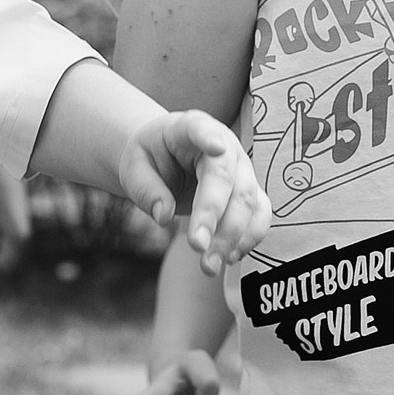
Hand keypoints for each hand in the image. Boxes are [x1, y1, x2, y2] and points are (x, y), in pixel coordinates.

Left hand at [118, 111, 270, 276]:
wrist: (166, 158)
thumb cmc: (150, 158)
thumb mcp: (134, 168)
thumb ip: (146, 189)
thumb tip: (163, 215)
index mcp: (190, 128)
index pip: (201, 129)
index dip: (209, 137)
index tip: (215, 147)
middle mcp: (225, 145)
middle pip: (228, 179)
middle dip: (215, 216)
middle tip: (197, 247)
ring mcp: (242, 168)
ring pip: (248, 202)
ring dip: (233, 237)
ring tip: (209, 266)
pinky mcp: (250, 191)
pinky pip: (259, 215)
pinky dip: (248, 238)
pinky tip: (228, 258)